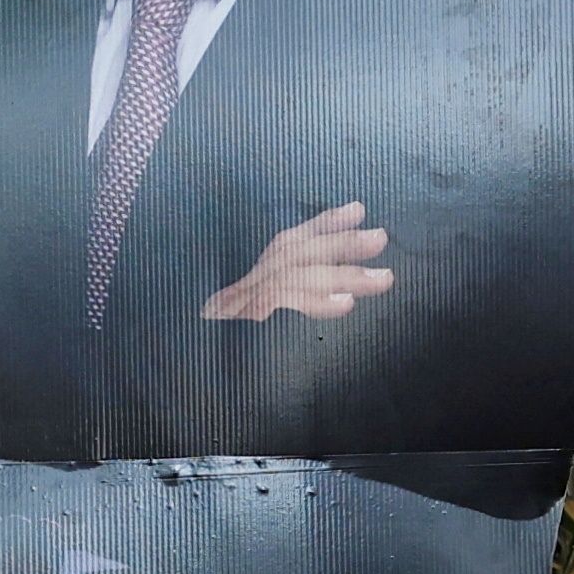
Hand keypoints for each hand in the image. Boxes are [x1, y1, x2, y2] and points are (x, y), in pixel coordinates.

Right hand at [203, 201, 393, 322]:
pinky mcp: (250, 319)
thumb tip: (338, 292)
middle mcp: (253, 278)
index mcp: (258, 271)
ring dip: (345, 276)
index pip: (294, 239)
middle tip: (381, 238)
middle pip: (301, 252)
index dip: (325, 223)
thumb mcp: (258, 312)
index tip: (357, 210)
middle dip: (343, 243)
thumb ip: (295, 295)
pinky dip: (318, 302)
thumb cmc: (224, 341)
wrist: (189, 363)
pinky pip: (287, 305)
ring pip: (301, 276)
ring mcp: (250, 298)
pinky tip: (346, 303)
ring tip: (384, 279)